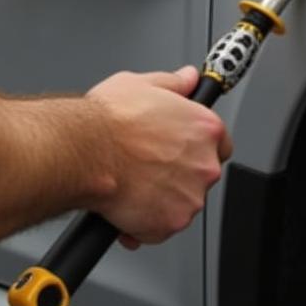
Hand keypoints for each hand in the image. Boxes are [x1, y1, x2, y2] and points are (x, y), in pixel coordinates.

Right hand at [86, 66, 232, 245]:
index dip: (199, 145)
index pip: (221, 143)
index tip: (184, 147)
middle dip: (178, 172)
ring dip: (162, 197)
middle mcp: (204, 164)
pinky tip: (127, 202)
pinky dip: (146, 221)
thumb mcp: (142, 83)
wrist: (84, 151)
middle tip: (149, 162)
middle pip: (201, 174)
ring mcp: (189, 197)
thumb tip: (188, 78)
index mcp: (204, 128)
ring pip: (181, 201)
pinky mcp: (169, 224)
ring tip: (134, 181)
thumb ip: (174, 83)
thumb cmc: (109, 119)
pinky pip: (161, 227)